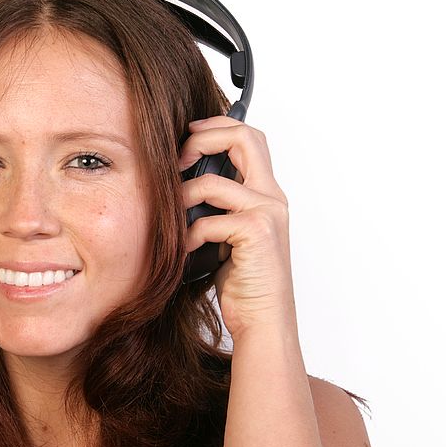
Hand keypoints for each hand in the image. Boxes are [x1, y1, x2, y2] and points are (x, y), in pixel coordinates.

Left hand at [179, 116, 294, 338]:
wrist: (263, 320)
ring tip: (172, 217)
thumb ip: (216, 206)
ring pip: (213, 181)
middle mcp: (272, 197)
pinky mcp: (256, 233)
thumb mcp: (226, 234)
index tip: (187, 136)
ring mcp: (267, 213)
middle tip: (177, 158)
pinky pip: (208, 220)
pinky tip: (186, 250)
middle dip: (202, 138)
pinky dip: (189, 235)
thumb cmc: (242, 281)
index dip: (217, 127)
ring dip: (182, 197)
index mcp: (267, 193)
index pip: (249, 137)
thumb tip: (179, 182)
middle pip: (244, 137)